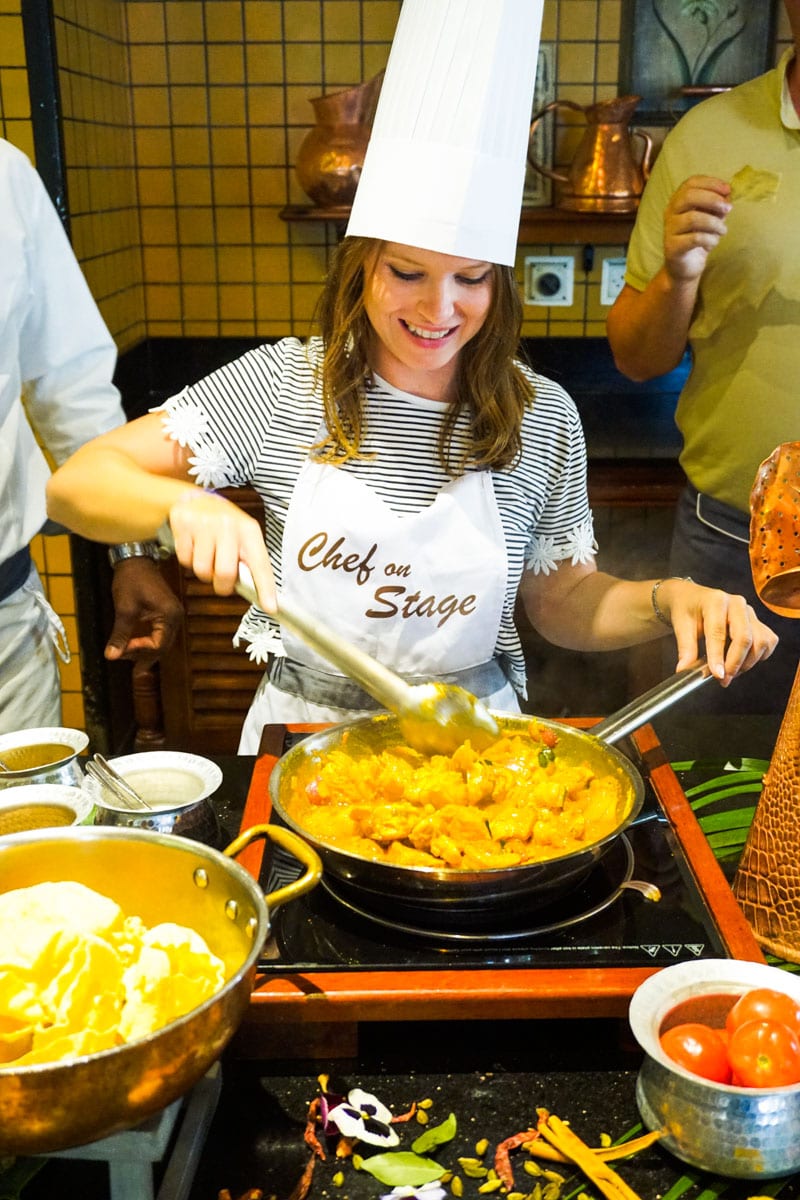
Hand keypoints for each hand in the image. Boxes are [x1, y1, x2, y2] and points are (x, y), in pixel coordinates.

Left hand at [105, 557, 183, 665]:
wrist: (135, 559)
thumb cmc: (131, 579)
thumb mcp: (124, 608)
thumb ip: (120, 634)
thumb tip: (111, 655)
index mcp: (170, 616)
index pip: (158, 645)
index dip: (139, 651)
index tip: (121, 650)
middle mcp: (175, 618)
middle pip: (162, 647)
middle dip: (142, 655)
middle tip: (123, 661)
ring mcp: (172, 615)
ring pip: (161, 642)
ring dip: (144, 650)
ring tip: (126, 656)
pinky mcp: (166, 613)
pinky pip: (159, 634)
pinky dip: (147, 641)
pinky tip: (135, 646)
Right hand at [167, 489, 276, 611]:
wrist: (195, 498)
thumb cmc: (224, 525)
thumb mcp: (243, 536)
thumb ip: (248, 561)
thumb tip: (255, 593)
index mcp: (249, 530)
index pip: (260, 564)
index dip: (265, 588)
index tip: (270, 607)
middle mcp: (229, 526)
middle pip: (225, 573)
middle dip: (222, 585)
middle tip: (221, 580)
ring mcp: (205, 525)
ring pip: (203, 570)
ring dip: (204, 572)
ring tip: (208, 557)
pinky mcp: (184, 525)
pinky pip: (185, 560)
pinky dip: (189, 560)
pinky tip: (194, 547)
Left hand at [659, 578, 778, 684]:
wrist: (694, 599)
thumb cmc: (688, 610)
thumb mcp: (680, 626)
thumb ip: (685, 648)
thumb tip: (684, 669)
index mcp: (716, 601)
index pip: (718, 632)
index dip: (718, 656)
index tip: (717, 675)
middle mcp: (737, 604)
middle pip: (744, 638)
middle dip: (735, 663)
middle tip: (723, 679)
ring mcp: (750, 613)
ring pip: (760, 642)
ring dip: (747, 663)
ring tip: (729, 671)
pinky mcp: (758, 622)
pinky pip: (768, 642)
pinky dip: (758, 656)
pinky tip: (741, 660)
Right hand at [663, 175, 730, 282]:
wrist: (686, 266)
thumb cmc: (698, 237)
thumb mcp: (711, 217)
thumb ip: (717, 205)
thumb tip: (728, 194)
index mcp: (678, 201)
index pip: (691, 183)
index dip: (710, 183)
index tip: (728, 190)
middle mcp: (670, 212)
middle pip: (688, 197)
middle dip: (712, 200)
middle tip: (728, 208)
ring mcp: (669, 230)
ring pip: (693, 218)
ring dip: (714, 223)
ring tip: (723, 230)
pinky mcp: (672, 247)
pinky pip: (695, 238)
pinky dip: (710, 239)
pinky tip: (713, 243)